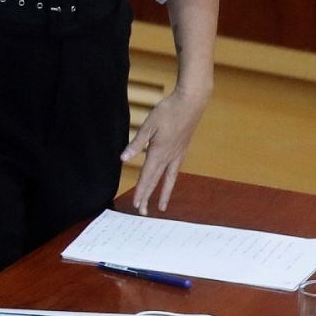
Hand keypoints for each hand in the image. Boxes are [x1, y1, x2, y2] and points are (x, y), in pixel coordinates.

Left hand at [121, 86, 209, 213]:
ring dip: (162, 193)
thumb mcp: (148, 125)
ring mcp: (178, 154)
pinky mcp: (182, 149)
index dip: (141, 191)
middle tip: (142, 212)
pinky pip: (175, 170)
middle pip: (156, 181)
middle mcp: (169, 157)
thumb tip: (123, 159)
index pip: (147, 177)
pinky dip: (170, 180)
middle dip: (148, 197)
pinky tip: (168, 182)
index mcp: (158, 152)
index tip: (136, 205)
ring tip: (161, 207)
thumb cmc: (168, 111)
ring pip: (168, 179)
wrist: (191, 103)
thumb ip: (136, 143)